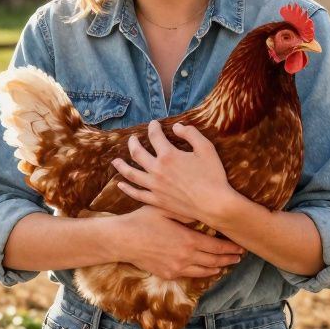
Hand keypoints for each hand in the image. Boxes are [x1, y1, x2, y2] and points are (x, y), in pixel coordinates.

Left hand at [112, 120, 241, 228]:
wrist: (214, 205)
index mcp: (168, 155)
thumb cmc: (213, 175)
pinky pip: (137, 194)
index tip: (154, 123)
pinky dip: (127, 189)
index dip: (153, 127)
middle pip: (137, 153)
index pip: (155, 136)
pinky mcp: (156, 200)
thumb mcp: (206, 148)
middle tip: (132, 138)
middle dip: (133, 143)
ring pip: (131, 174)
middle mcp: (157, 170)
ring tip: (115, 161)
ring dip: (121, 166)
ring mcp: (154, 186)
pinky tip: (120, 185)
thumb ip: (191, 134)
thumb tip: (177, 126)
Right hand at [113, 204, 244, 279]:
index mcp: (188, 239)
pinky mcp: (168, 274)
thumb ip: (186, 211)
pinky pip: (189, 275)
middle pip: (215, 261)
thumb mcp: (166, 209)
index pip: (217, 246)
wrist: (123, 240)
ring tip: (225, 265)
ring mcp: (177, 268)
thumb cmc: (143, 220)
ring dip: (217, 268)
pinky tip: (205, 270)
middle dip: (229, 259)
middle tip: (239, 257)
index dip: (231, 247)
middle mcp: (186, 257)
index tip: (240, 246)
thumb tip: (202, 210)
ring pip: (204, 271)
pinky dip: (201, 273)